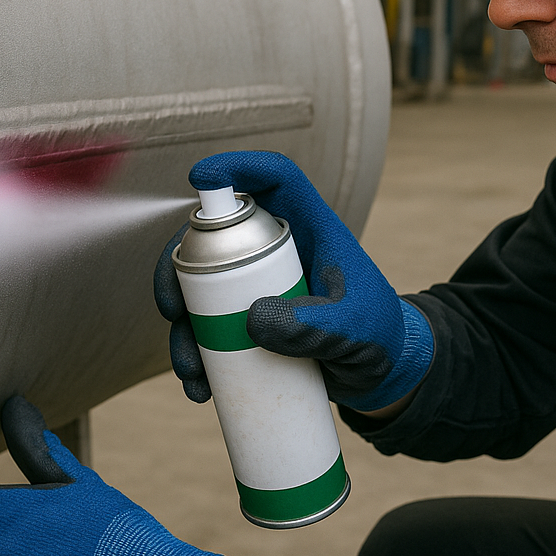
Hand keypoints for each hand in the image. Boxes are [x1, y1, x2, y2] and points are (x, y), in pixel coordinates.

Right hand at [154, 151, 432, 412]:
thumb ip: (316, 325)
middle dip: (179, 269)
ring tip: (190, 371)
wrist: (384, 372)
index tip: (200, 177)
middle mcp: (278, 250)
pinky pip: (211, 331)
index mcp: (311, 228)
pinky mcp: (252, 322)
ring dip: (182, 327)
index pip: (277, 179)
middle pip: (215, 237)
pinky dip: (196, 357)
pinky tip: (199, 388)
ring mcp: (261, 285)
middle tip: (171, 309)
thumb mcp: (357, 329)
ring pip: (203, 290)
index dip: (238, 167)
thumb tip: (252, 320)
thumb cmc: (380, 335)